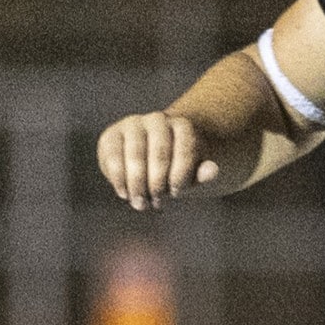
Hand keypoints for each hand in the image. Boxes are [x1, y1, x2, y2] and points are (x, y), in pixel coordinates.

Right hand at [98, 111, 218, 210]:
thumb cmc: (174, 169)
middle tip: (157, 204)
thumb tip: (213, 170)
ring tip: (141, 204)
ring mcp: (132, 125)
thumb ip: (202, 174)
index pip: (185, 149)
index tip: (178, 194)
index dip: (181, 174)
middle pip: (160, 153)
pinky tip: (125, 194)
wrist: (147, 159)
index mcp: (182, 126)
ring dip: (137, 184)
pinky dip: (119, 179)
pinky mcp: (111, 135)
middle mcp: (157, 119)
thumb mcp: (190, 175)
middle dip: (158, 183)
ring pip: (135, 155)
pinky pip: (113, 157)